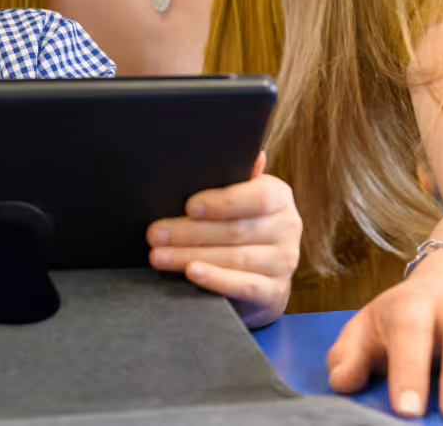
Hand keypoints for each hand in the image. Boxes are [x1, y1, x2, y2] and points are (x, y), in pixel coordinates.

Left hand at [146, 153, 300, 324]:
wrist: (261, 276)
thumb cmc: (240, 225)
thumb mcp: (238, 199)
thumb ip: (234, 177)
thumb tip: (245, 152)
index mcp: (279, 196)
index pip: (257, 197)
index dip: (222, 202)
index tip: (188, 206)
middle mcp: (287, 228)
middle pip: (235, 230)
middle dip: (188, 232)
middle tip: (154, 233)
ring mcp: (284, 262)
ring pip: (234, 258)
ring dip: (190, 256)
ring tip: (158, 255)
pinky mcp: (274, 291)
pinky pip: (244, 285)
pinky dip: (216, 279)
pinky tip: (192, 272)